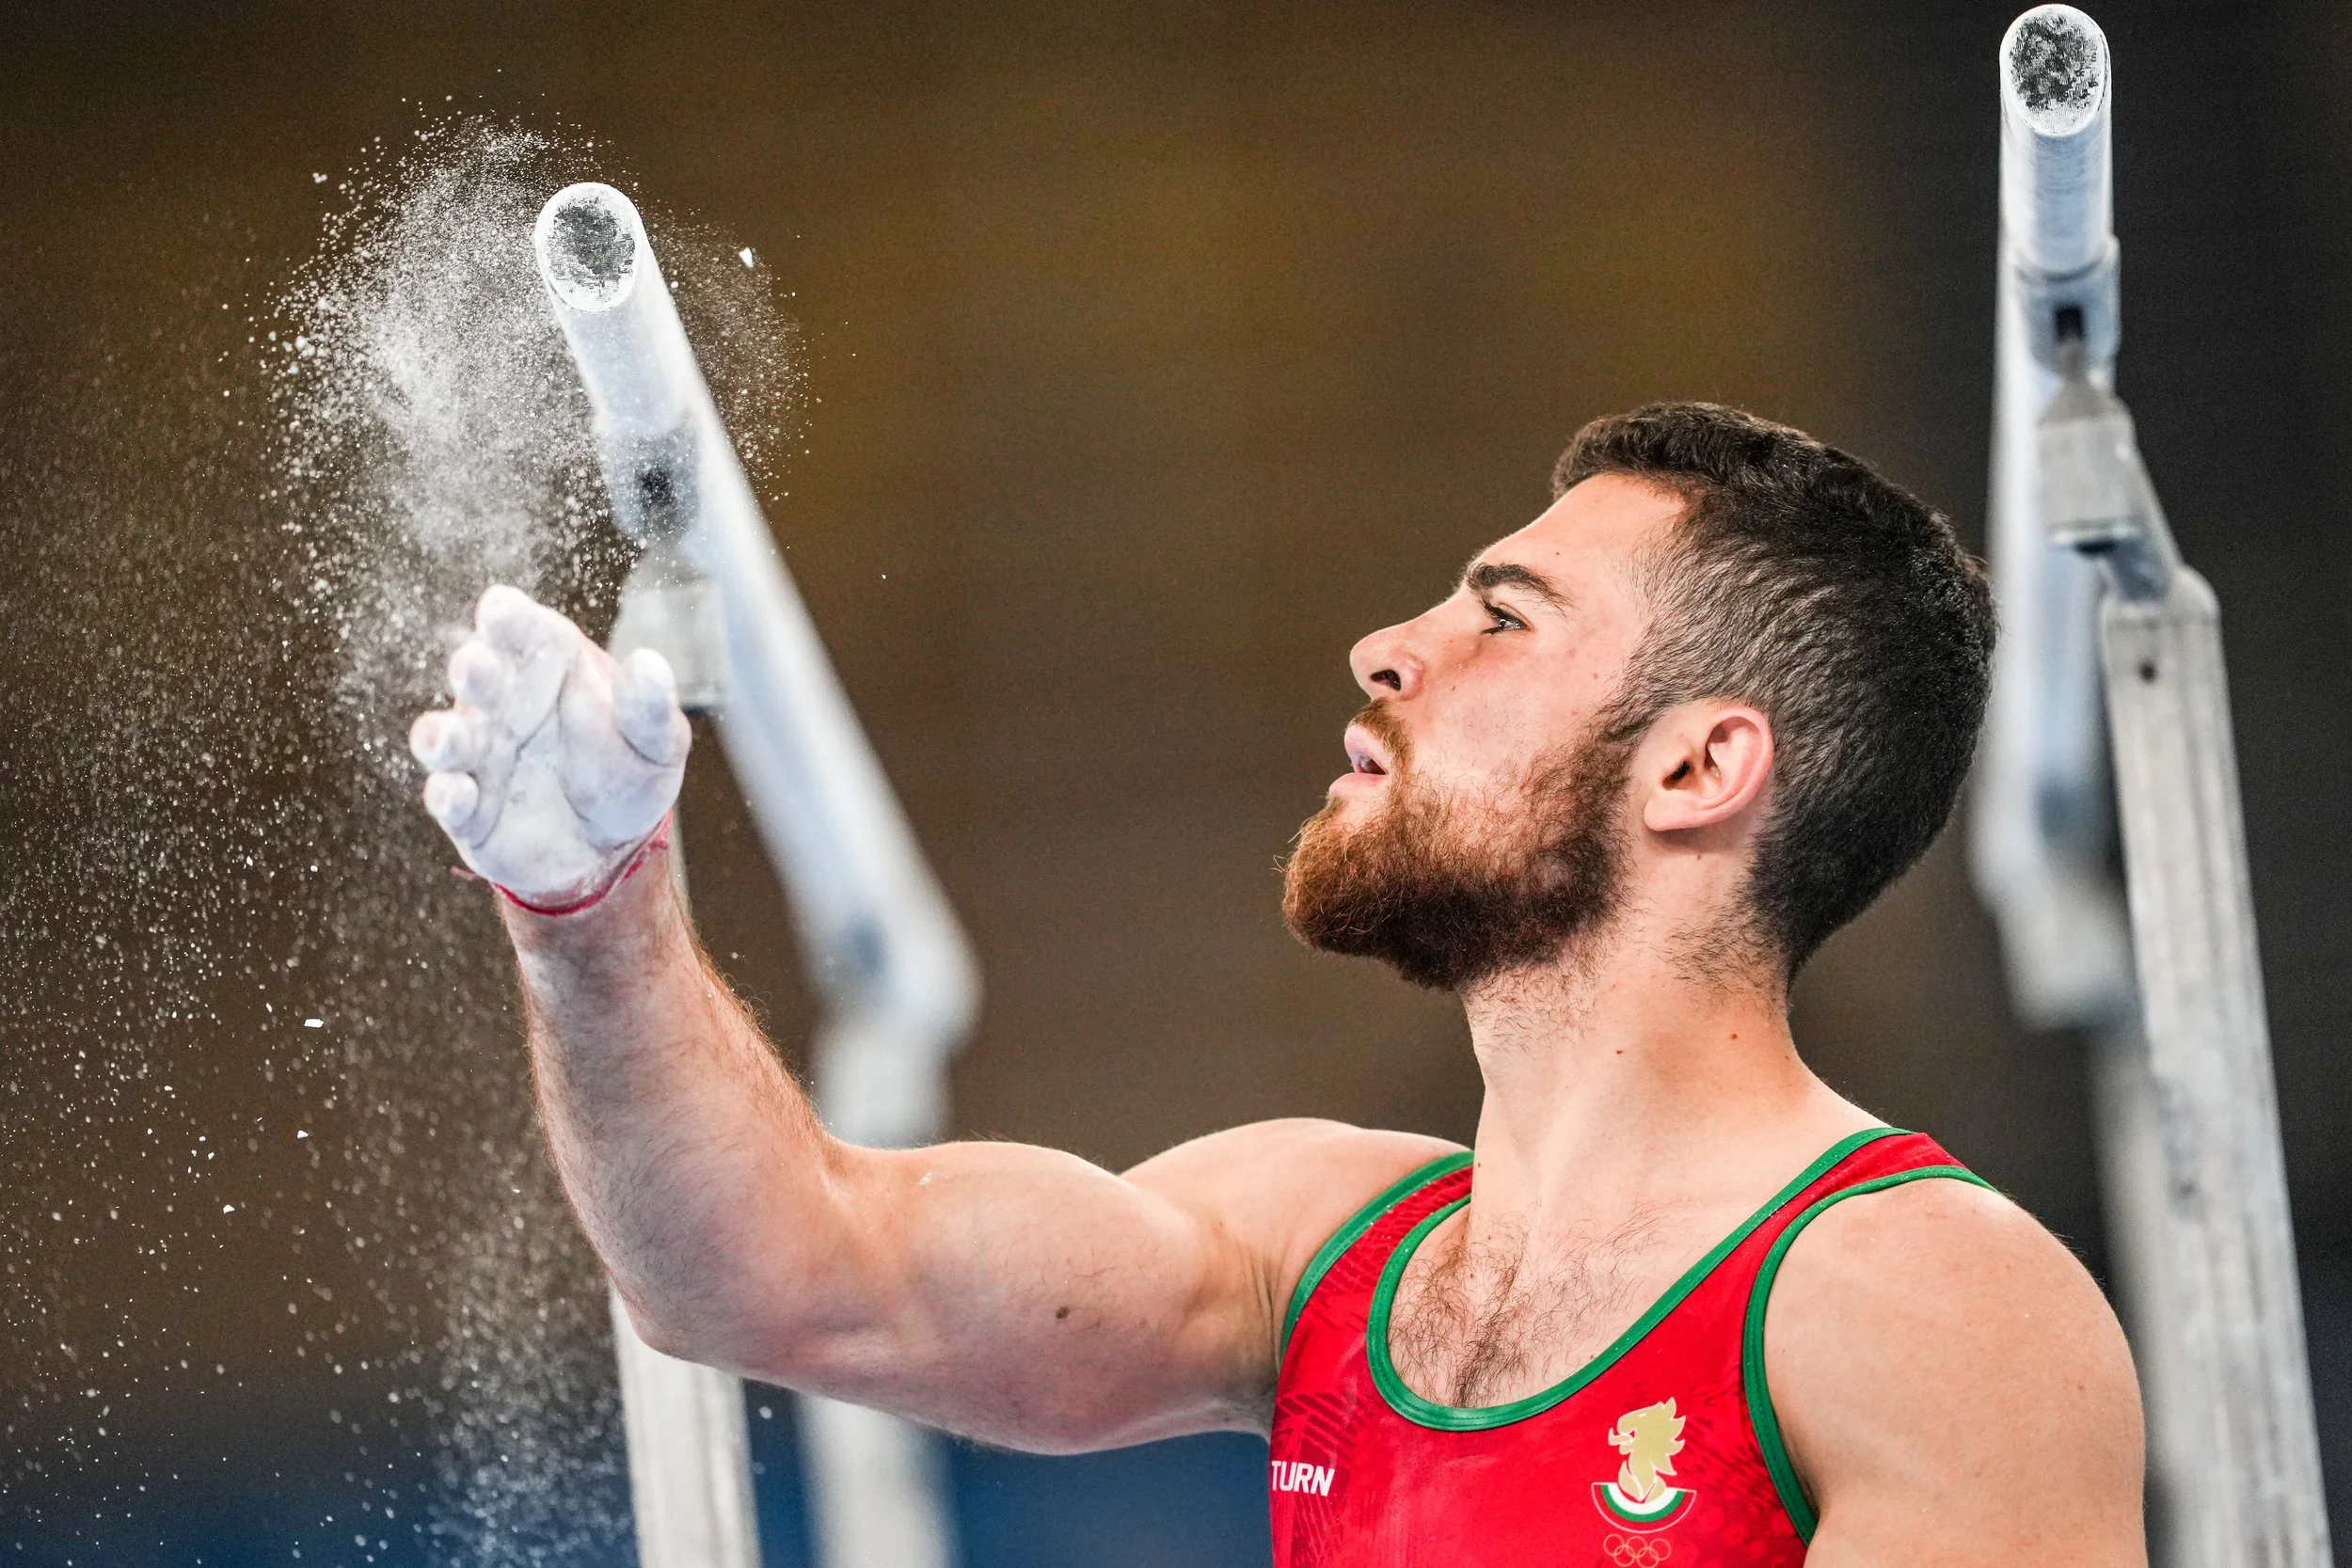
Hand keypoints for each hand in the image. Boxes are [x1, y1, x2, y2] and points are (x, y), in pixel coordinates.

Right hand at [409, 585, 690, 911]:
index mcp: (549, 663)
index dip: (507, 616)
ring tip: (443, 738)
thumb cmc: (629, 772)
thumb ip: (649, 706)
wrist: (613, 847)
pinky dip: (448, 795)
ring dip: (440, 735)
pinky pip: (449, 798)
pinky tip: (456, 793)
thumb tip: (649, 664)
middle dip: (472, 669)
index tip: (498, 609)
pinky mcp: (468, 810)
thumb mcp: (656, 741)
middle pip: (477, 674)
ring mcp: (480, 755)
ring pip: (446, 736)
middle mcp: (504, 701)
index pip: (523, 628)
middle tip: (474, 667)